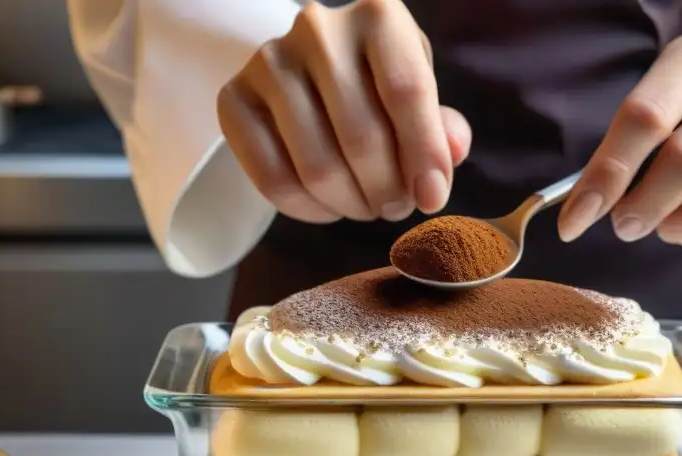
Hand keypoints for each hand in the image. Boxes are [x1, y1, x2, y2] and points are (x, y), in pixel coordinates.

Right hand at [217, 0, 470, 223]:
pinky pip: (273, 179)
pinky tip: (328, 207)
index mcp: (378, 17)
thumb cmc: (377, 85)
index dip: (423, 156)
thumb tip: (447, 160)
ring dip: (351, 205)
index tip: (431, 199)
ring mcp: (269, 62)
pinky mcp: (233, 99)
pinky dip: (309, 210)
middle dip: (387, 191)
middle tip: (396, 207)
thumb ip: (440, 128)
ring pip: (317, 168)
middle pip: (361, 138)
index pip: (406, 91)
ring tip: (366, 206)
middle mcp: (318, 29)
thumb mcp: (417, 94)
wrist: (309, 71)